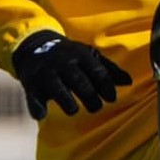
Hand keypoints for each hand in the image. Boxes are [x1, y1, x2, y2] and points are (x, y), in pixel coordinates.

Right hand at [12, 31, 131, 120]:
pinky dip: (36, 107)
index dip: (106, 86)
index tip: (111, 98)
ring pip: (57, 88)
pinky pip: (33, 97)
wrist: (35, 45)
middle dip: (89, 96)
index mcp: (81, 55)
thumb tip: (129, 82)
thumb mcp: (88, 56)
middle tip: (96, 108)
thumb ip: (108, 70)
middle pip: (79, 81)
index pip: (97, 71)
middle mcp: (64, 63)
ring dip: (66, 101)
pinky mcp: (31, 84)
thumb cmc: (70, 56)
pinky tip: (42, 114)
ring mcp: (46, 73)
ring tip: (73, 110)